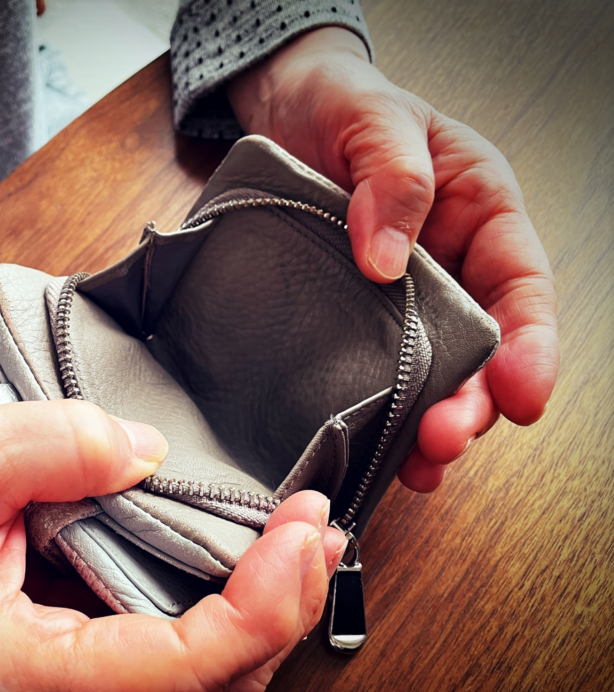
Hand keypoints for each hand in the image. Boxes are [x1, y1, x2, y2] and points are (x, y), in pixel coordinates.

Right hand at [0, 401, 345, 691]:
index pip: (174, 672)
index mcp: (12, 670)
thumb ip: (63, 444)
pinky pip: (167, 671)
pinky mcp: (66, 679)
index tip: (300, 536)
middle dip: (279, 613)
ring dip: (260, 622)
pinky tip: (246, 569)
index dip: (260, 609)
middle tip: (315, 529)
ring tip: (299, 544)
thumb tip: (153, 452)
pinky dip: (222, 624)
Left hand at [227, 28, 558, 491]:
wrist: (284, 110)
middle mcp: (450, 266)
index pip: (521, 286)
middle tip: (443, 438)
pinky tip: (374, 453)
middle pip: (481, 348)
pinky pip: (374, 373)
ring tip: (416, 464)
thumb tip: (386, 261)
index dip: (530, 347)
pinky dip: (378, 416)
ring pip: (432, 374)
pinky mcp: (350, 318)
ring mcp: (400, 299)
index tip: (520, 396)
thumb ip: (391, 178)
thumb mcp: (374, 119)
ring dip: (427, 423)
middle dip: (470, 401)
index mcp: (480, 213)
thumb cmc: (342, 105)